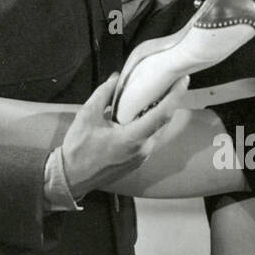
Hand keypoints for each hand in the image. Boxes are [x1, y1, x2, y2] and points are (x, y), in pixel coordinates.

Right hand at [59, 73, 190, 198]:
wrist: (72, 177)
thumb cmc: (78, 148)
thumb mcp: (86, 115)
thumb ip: (103, 94)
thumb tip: (116, 77)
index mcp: (133, 138)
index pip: (162, 114)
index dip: (175, 96)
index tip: (182, 80)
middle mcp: (143, 149)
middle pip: (162, 121)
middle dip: (166, 100)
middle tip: (167, 80)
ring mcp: (142, 157)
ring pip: (155, 130)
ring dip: (155, 112)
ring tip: (155, 93)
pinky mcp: (138, 161)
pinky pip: (148, 138)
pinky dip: (147, 124)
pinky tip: (141, 113)